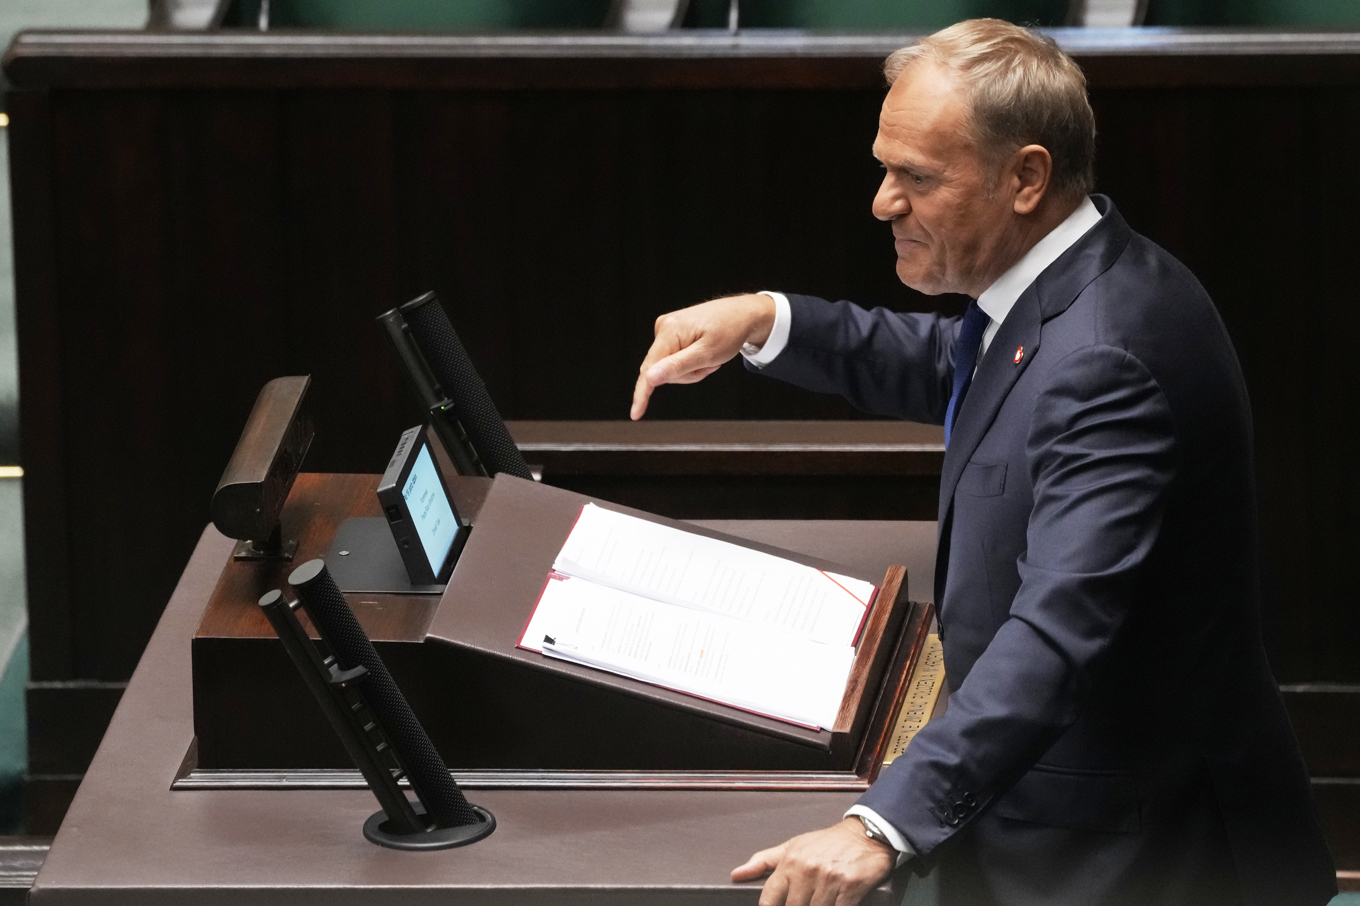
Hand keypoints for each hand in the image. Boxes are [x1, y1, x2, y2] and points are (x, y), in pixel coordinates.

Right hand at [629, 294, 775, 419]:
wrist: (742, 314)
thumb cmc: (730, 332)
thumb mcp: (707, 354)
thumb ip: (678, 366)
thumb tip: (650, 378)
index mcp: (669, 331)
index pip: (650, 368)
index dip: (643, 393)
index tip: (636, 413)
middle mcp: (663, 327)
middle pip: (662, 370)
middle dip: (686, 375)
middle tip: (710, 366)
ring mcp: (667, 329)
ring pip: (670, 367)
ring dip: (691, 370)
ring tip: (710, 359)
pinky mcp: (672, 332)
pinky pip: (674, 359)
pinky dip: (690, 363)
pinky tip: (704, 354)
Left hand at [731, 817, 895, 905]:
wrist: (865, 834)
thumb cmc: (826, 843)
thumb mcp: (791, 847)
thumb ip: (762, 862)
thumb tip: (736, 875)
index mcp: (790, 862)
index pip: (769, 899)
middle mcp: (808, 870)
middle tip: (802, 904)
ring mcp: (829, 879)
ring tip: (817, 903)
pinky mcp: (850, 888)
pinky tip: (833, 904)